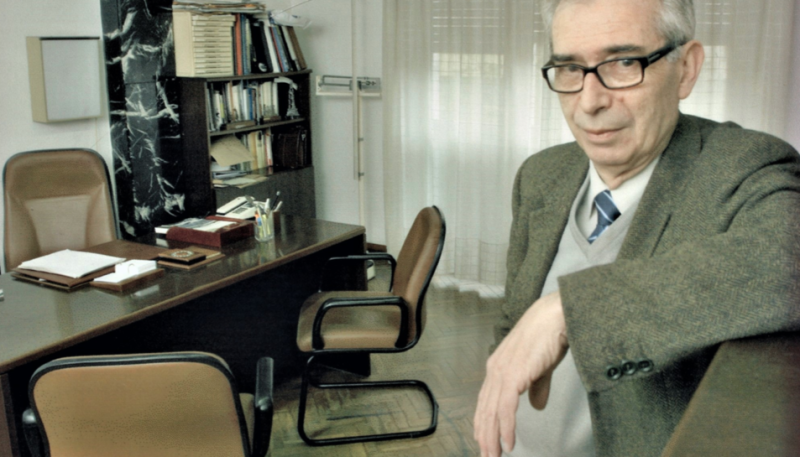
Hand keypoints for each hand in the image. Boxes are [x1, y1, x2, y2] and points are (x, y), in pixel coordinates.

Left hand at [473, 291, 568, 456]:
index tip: (484, 441)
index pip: (485, 401)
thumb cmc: (549, 335)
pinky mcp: (513, 376)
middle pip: (484, 410)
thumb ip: (536, 386)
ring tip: (494, 456)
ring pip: (491, 413)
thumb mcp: (540, 367)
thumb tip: (536, 405)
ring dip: (492, 438)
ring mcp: (502, 372)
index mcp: (498, 366)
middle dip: (484, 436)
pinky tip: (507, 443)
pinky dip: (505, 428)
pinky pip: (505, 409)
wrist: (556, 316)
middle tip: (486, 456)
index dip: (484, 423)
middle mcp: (495, 370)